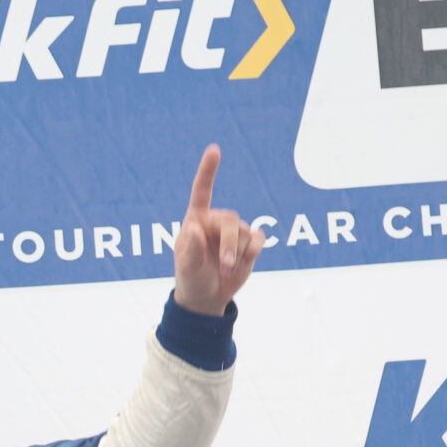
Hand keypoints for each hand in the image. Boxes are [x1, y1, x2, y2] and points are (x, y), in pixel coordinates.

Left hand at [172, 145, 263, 315]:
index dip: (208, 171)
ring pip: (245, 231)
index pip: (202, 191)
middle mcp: (214, 222)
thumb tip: (193, 229)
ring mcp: (233, 231)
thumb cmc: (191, 278)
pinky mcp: (249, 242)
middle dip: (230, 242)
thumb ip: (191, 249)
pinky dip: (253, 251)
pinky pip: (259, 238)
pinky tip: (244, 261)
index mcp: (195, 220)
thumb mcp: (186, 267)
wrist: (207, 296)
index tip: (214, 150)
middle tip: (226, 264)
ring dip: (239, 251)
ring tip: (228, 268)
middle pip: (230, 219)